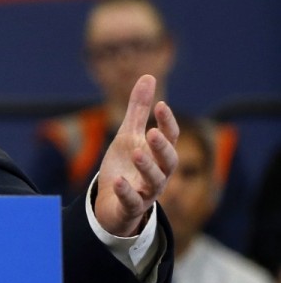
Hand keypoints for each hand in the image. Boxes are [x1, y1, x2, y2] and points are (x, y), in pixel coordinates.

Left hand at [93, 74, 179, 237]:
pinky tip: (119, 181)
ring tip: (137, 152)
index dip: (167, 122)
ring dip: (147, 167)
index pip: (170, 137)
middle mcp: (159, 174)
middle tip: (153, 131)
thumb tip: (148, 76)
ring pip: (155, 182)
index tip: (161, 105)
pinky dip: (127, 191)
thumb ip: (138, 109)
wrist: (111, 201)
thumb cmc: (125, 165)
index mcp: (159, 154)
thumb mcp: (129, 134)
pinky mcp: (131, 206)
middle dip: (162, 146)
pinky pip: (132, 201)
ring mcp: (147, 191)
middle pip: (168, 161)